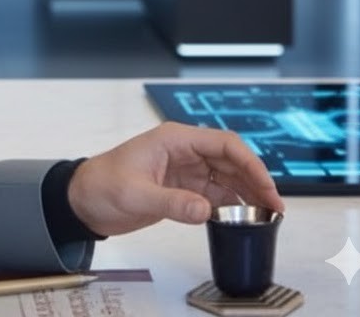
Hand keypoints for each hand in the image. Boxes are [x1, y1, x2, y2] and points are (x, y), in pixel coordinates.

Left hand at [67, 121, 284, 237]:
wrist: (84, 200)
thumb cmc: (102, 185)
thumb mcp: (135, 194)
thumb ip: (172, 202)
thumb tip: (207, 210)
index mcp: (174, 139)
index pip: (223, 143)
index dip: (250, 163)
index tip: (267, 188)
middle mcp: (184, 151)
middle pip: (230, 160)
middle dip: (255, 180)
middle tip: (275, 208)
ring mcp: (185, 170)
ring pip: (227, 176)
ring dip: (247, 193)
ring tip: (267, 217)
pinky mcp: (182, 188)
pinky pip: (215, 193)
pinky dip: (232, 205)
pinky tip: (243, 220)